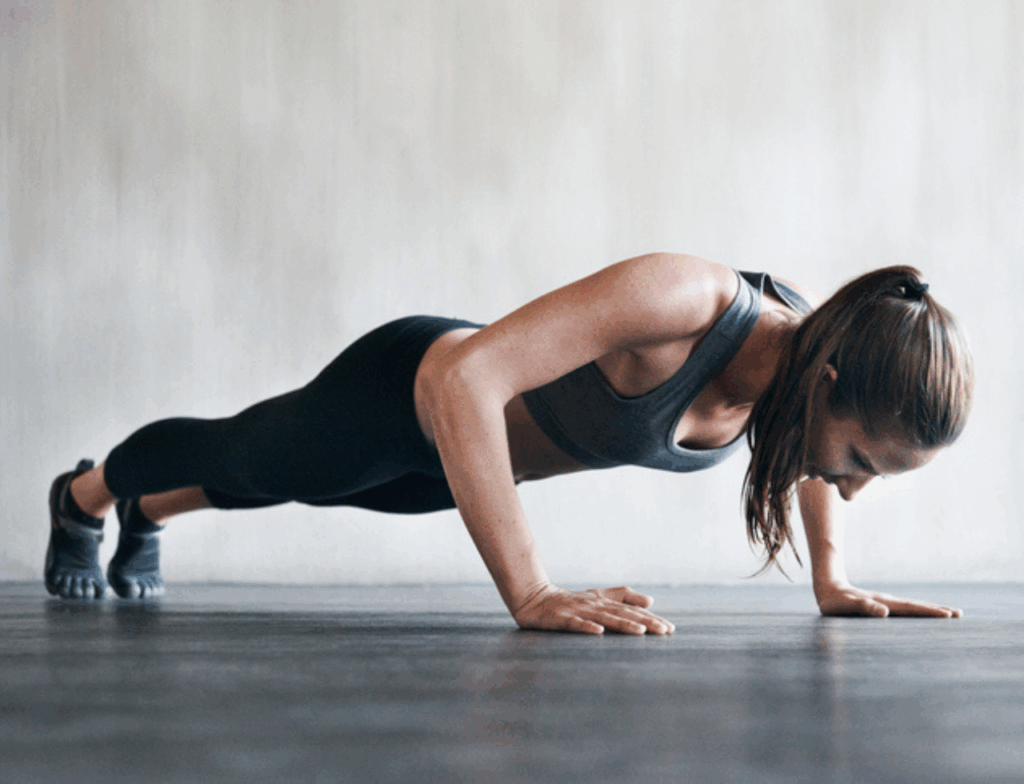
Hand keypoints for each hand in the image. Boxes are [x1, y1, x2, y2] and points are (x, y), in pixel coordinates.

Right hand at [512, 585, 675, 634]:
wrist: (533, 598)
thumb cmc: (568, 601)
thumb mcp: (597, 597)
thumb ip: (622, 597)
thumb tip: (651, 600)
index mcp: (603, 601)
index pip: (631, 610)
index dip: (651, 618)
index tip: (670, 629)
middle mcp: (594, 605)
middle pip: (623, 613)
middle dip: (644, 622)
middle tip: (664, 631)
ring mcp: (578, 611)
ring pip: (604, 618)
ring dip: (622, 624)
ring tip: (640, 632)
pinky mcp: (561, 618)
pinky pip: (575, 624)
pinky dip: (587, 627)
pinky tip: (598, 632)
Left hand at [816, 583, 962, 617]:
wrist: (828, 588)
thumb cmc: (834, 602)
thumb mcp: (846, 606)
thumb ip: (863, 608)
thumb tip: (884, 612)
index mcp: (883, 604)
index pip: (910, 609)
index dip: (929, 612)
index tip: (948, 615)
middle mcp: (888, 602)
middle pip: (917, 606)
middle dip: (938, 610)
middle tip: (959, 615)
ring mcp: (887, 603)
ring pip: (914, 607)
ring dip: (932, 610)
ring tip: (951, 613)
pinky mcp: (884, 605)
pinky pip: (906, 609)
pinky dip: (920, 611)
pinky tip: (926, 614)